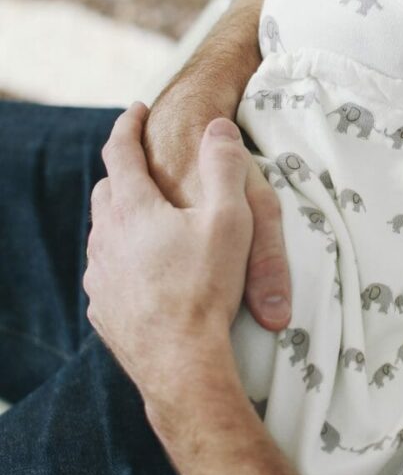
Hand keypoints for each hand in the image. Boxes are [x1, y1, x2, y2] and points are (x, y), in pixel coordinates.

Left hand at [84, 104, 280, 405]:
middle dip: (123, 174)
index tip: (136, 109)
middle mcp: (106, 238)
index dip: (128, 124)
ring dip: (122, 220)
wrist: (182, 366)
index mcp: (132, 208)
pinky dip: (122, 259)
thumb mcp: (231, 218)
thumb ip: (225, 166)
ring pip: (103, 234)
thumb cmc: (207, 289)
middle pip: (106, 191)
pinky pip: (106, 272)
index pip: (119, 150)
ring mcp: (100, 277)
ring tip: (151, 223)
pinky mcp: (103, 310)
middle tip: (146, 169)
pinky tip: (145, 272)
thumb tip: (217, 127)